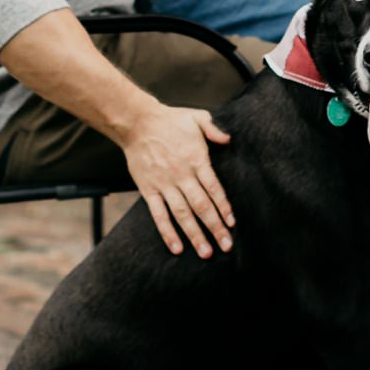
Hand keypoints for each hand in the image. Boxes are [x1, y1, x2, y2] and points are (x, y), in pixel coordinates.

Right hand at [121, 103, 233, 257]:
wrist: (137, 123)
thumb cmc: (169, 120)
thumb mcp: (196, 117)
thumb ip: (214, 129)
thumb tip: (228, 139)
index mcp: (196, 160)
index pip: (214, 188)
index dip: (223, 207)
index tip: (232, 224)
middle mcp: (182, 175)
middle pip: (201, 206)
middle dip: (215, 227)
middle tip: (226, 246)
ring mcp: (164, 185)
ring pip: (182, 214)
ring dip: (195, 235)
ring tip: (206, 252)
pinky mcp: (148, 190)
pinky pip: (159, 215)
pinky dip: (167, 232)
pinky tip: (176, 247)